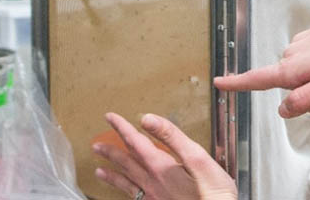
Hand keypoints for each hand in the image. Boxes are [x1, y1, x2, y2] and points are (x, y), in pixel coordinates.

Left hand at [93, 112, 236, 199]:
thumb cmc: (212, 191)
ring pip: (126, 182)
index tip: (110, 117)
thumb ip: (171, 136)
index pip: (135, 142)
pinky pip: (133, 196)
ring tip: (98, 170)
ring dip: (112, 174)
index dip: (122, 128)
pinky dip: (123, 191)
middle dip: (111, 152)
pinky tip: (123, 191)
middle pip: (126, 163)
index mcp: (160, 167)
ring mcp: (153, 197)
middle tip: (96, 145)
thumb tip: (147, 119)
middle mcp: (152, 182)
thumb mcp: (196, 156)